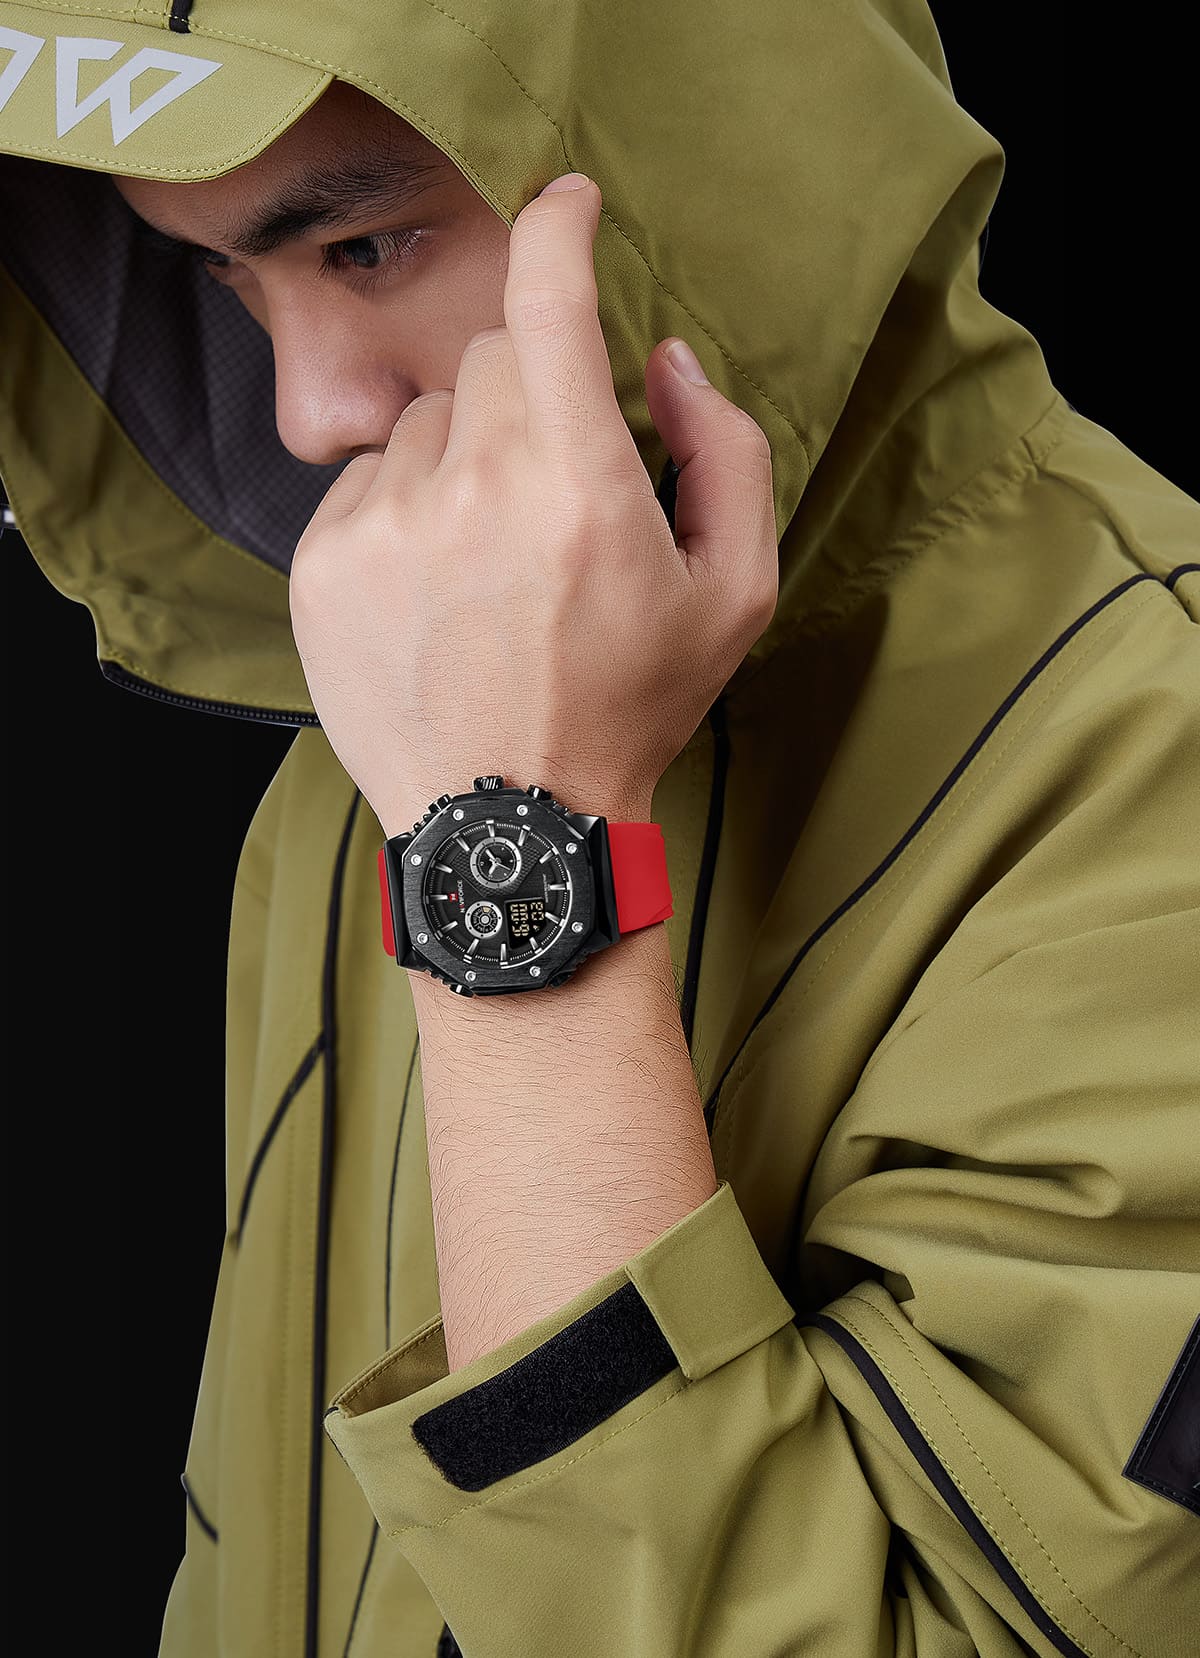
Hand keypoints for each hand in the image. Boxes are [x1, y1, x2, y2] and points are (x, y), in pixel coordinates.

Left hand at [288, 172, 778, 838]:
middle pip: (491, 356)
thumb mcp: (735, 594)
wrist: (514, 824)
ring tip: (490, 563)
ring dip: (464, 459)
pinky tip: (438, 588)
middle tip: (555, 495)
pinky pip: (366, 478)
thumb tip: (664, 361)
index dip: (561, 228)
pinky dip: (406, 508)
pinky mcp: (323, 566)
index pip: (551, 301)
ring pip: (425, 419)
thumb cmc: (630, 707)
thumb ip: (725, 454)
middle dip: (531, 397)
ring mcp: (384, 528)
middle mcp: (472, 492)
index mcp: (579, 487)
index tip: (568, 205)